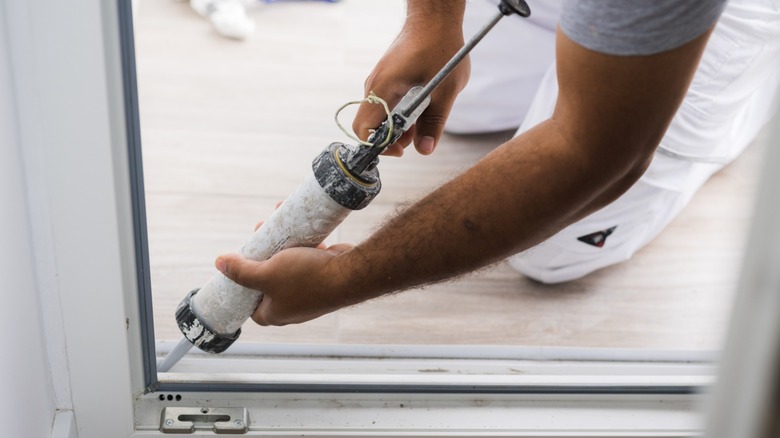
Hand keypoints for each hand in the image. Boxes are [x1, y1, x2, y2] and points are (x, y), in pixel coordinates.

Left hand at [216, 240, 354, 325]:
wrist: (350, 273)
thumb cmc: (308, 278)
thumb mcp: (266, 273)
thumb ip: (241, 271)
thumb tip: (219, 263)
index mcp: (275, 313)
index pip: (250, 305)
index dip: (242, 287)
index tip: (240, 267)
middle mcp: (292, 306)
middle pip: (267, 280)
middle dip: (262, 256)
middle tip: (259, 238)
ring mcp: (308, 292)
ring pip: (286, 266)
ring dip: (281, 246)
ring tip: (277, 227)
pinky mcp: (322, 277)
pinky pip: (305, 260)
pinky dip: (301, 246)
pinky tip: (300, 232)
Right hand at [352, 20, 469, 156]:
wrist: (434, 18)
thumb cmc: (440, 48)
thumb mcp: (444, 91)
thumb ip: (434, 123)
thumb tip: (425, 150)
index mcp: (383, 89)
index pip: (364, 130)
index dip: (379, 147)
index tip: (401, 150)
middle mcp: (374, 86)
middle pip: (370, 125)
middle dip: (391, 139)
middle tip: (416, 138)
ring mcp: (378, 81)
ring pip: (379, 115)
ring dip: (397, 126)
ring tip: (421, 124)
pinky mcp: (386, 78)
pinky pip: (385, 103)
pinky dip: (399, 113)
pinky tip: (419, 110)